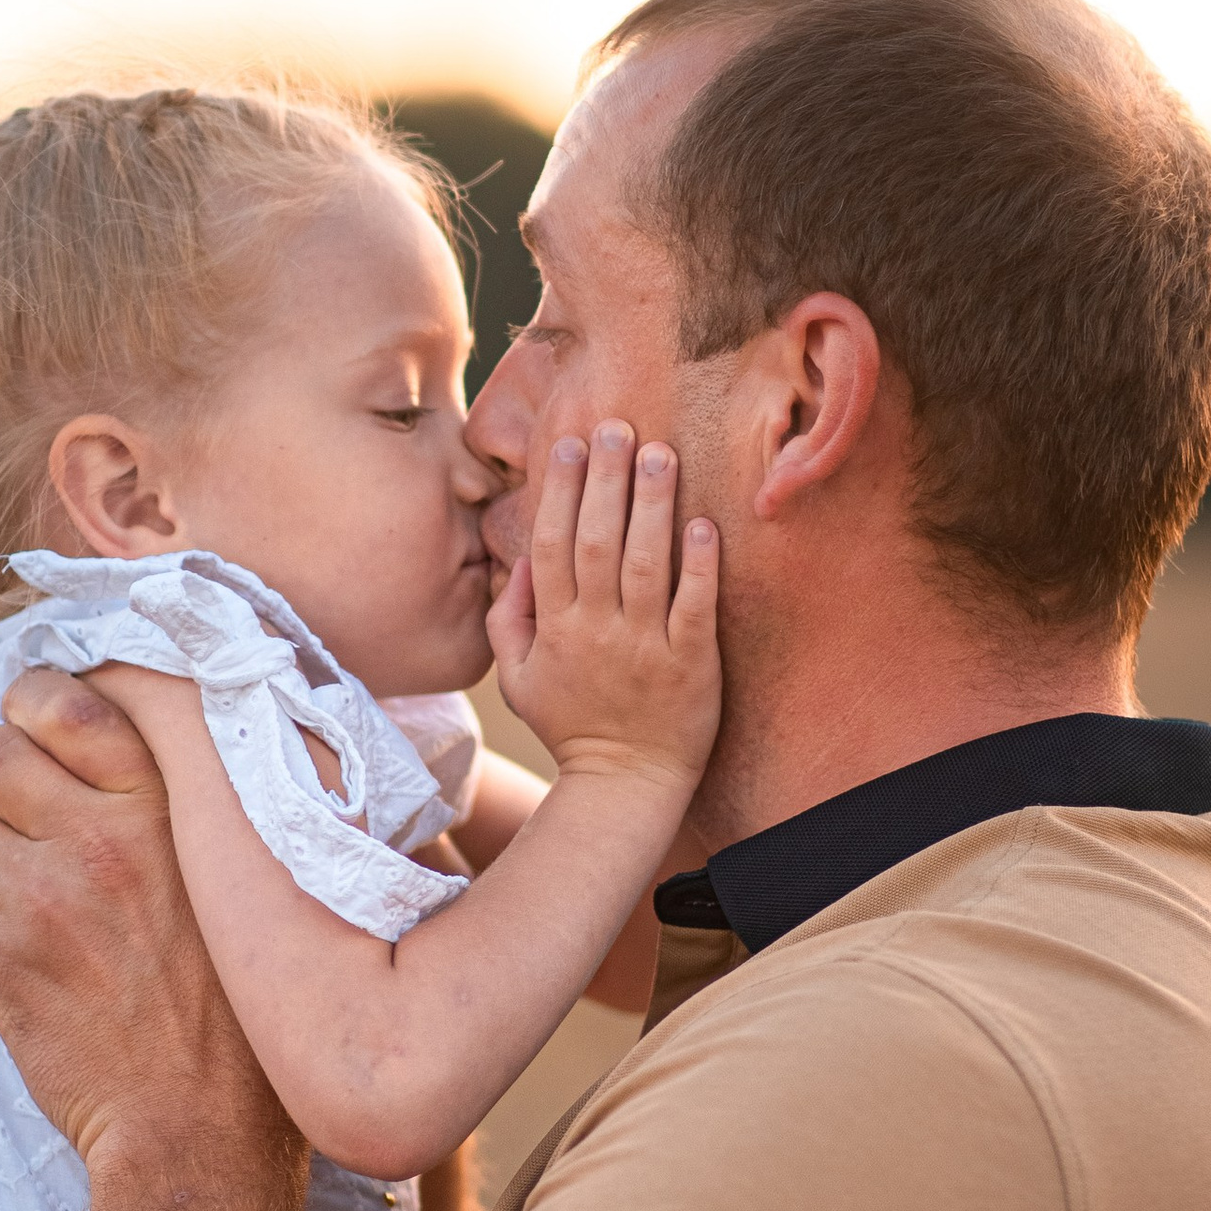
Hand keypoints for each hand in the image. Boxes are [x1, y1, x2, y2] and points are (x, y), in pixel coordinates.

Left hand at [0, 669, 307, 1210]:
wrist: (201, 1130)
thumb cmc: (233, 1014)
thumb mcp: (233, 883)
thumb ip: (176, 813)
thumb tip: (102, 753)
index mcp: (168, 809)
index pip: (65, 704)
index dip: (29, 705)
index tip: (29, 727)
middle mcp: (103, 840)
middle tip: (16, 823)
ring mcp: (46, 900)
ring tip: (8, 895)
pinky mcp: (1, 964)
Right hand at [486, 424, 719, 792]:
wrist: (626, 783)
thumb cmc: (572, 725)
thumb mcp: (518, 680)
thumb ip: (508, 619)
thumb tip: (519, 561)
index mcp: (554, 628)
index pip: (552, 544)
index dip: (559, 490)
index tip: (570, 443)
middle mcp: (596, 630)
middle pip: (596, 541)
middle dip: (605, 480)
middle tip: (616, 426)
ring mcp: (644, 646)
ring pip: (644, 563)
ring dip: (651, 505)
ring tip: (660, 453)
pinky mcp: (691, 664)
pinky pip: (693, 606)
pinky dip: (698, 564)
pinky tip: (702, 522)